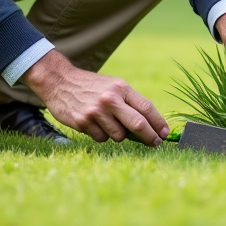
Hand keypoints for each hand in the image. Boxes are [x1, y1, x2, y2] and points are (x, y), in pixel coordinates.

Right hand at [22, 50, 169, 145]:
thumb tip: (148, 127)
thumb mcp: (113, 87)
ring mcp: (96, 111)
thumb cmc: (92, 86)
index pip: (146, 108)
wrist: (60, 81)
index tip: (165, 134)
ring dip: (118, 134)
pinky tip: (94, 123)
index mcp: (121, 88)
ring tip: (108, 122)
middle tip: (155, 143)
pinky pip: (101, 138)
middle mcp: (110, 99)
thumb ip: (129, 103)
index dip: (159, 123)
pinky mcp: (83, 122)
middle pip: (138, 124)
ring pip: (119, 136)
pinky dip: (101, 135)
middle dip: (150, 137)